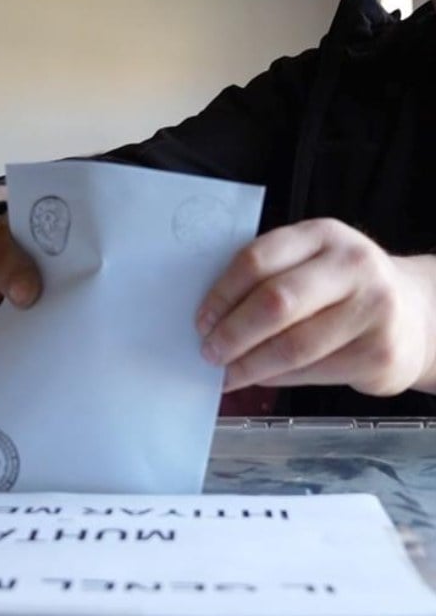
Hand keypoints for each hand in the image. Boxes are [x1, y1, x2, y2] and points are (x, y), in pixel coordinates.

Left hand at [197, 218, 435, 395]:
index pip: (257, 260)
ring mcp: (373, 309)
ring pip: (293, 345)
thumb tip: (210, 320)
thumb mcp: (310, 263)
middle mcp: (352, 266)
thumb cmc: (340, 289)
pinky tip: (260, 378)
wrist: (414, 313)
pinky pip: (312, 372)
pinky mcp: (379, 352)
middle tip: (209, 352)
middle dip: (233, 334)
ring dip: (250, 365)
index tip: (201, 321)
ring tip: (227, 373)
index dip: (221, 294)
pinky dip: (276, 379)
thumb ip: (267, 278)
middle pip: (275, 303)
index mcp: (322, 235)